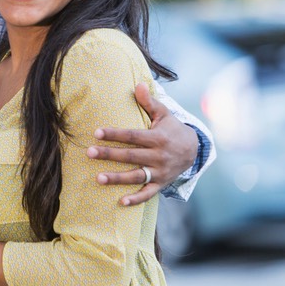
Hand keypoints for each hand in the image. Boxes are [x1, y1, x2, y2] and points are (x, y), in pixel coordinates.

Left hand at [86, 82, 199, 205]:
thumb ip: (149, 102)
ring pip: (136, 176)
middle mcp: (159, 156)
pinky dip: (136, 199)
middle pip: (131, 156)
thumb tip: (137, 83)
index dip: (115, 134)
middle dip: (110, 154)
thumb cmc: (172, 129)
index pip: (133, 136)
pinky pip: (148, 193)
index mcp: (158, 138)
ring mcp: (160, 172)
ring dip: (117, 178)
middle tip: (89, 152)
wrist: (195, 151)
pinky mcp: (161, 183)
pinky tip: (121, 202)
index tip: (97, 132)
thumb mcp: (164, 114)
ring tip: (98, 178)